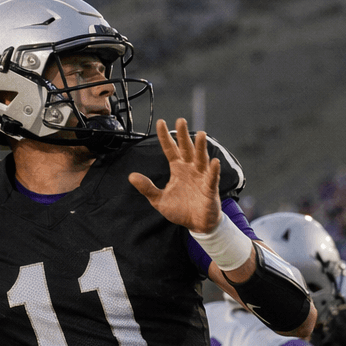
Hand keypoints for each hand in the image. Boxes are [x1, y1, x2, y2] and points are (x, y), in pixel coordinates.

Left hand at [127, 118, 221, 234]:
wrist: (196, 225)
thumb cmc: (180, 210)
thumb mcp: (159, 200)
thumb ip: (147, 188)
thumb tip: (131, 176)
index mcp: (177, 169)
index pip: (170, 149)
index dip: (165, 137)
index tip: (161, 122)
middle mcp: (190, 169)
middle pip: (187, 148)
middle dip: (184, 135)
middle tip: (181, 120)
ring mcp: (201, 177)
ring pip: (201, 159)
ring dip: (201, 147)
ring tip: (201, 134)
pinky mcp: (210, 189)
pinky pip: (212, 178)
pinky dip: (214, 170)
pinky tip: (214, 162)